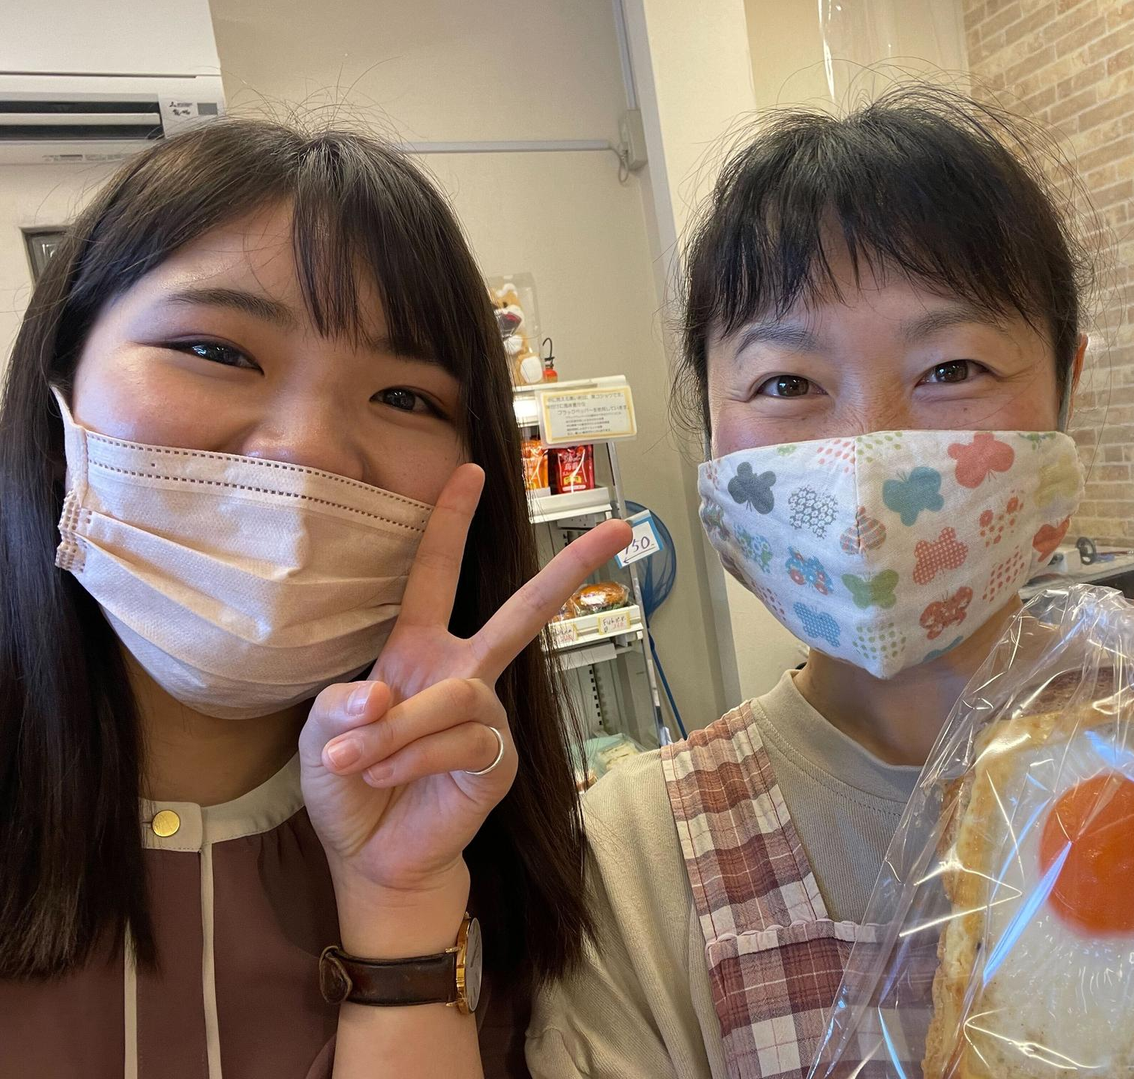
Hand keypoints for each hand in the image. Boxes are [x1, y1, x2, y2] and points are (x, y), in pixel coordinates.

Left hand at [299, 463, 630, 948]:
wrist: (372, 856)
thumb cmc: (347, 785)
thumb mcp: (319, 737)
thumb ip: (340, 707)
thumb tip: (383, 693)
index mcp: (419, 649)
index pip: (436, 574)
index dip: (449, 523)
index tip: (469, 471)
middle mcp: (463, 671)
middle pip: (524, 612)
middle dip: (571, 572)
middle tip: (619, 530)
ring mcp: (486, 716)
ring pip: (459, 696)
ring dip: (399, 730)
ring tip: (358, 763)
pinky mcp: (496, 762)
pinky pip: (463, 741)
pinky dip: (411, 759)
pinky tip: (384, 778)